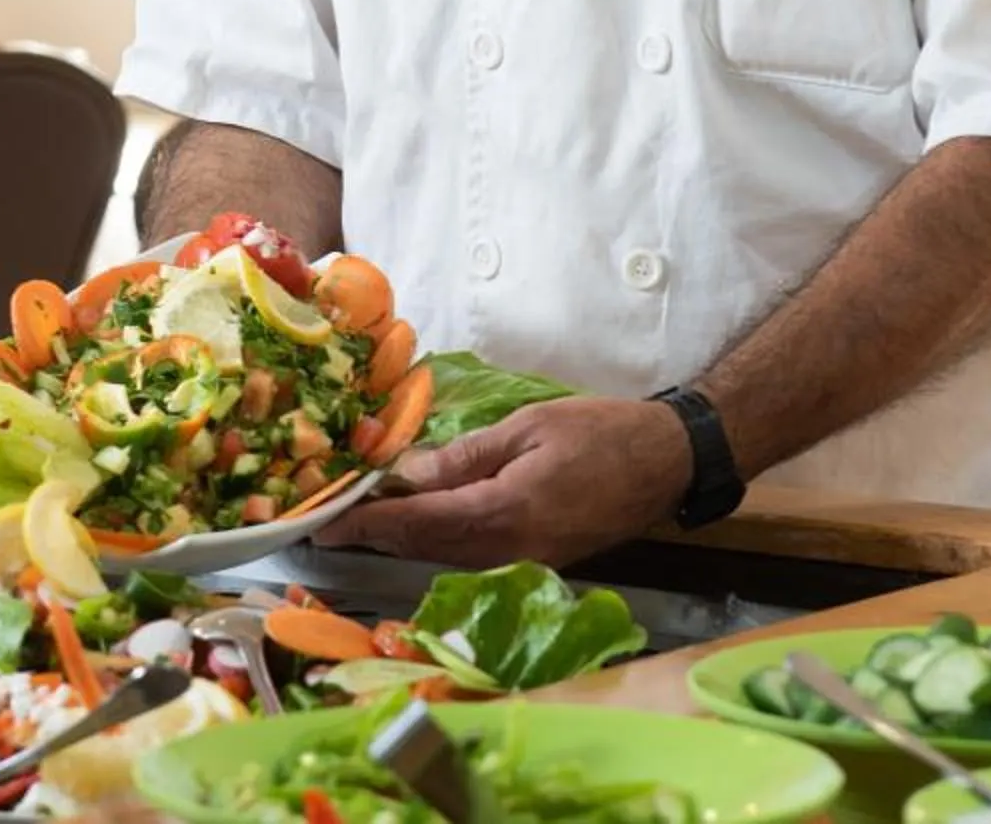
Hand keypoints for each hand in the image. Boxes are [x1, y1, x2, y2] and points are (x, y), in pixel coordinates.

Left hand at [315, 396, 689, 567]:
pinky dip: (437, 541)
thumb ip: (464, 457)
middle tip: (330, 517)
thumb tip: (406, 474)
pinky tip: (417, 521)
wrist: (666, 462)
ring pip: (446, 556)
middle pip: (425, 548)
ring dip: (403, 539)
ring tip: (362, 515)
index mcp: (505, 513)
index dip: (367, 522)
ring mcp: (526, 562)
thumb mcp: (526, 428)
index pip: (418, 523)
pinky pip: (473, 556)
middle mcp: (510, 550)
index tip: (324, 521)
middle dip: (376, 533)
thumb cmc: (600, 433)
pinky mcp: (537, 561)